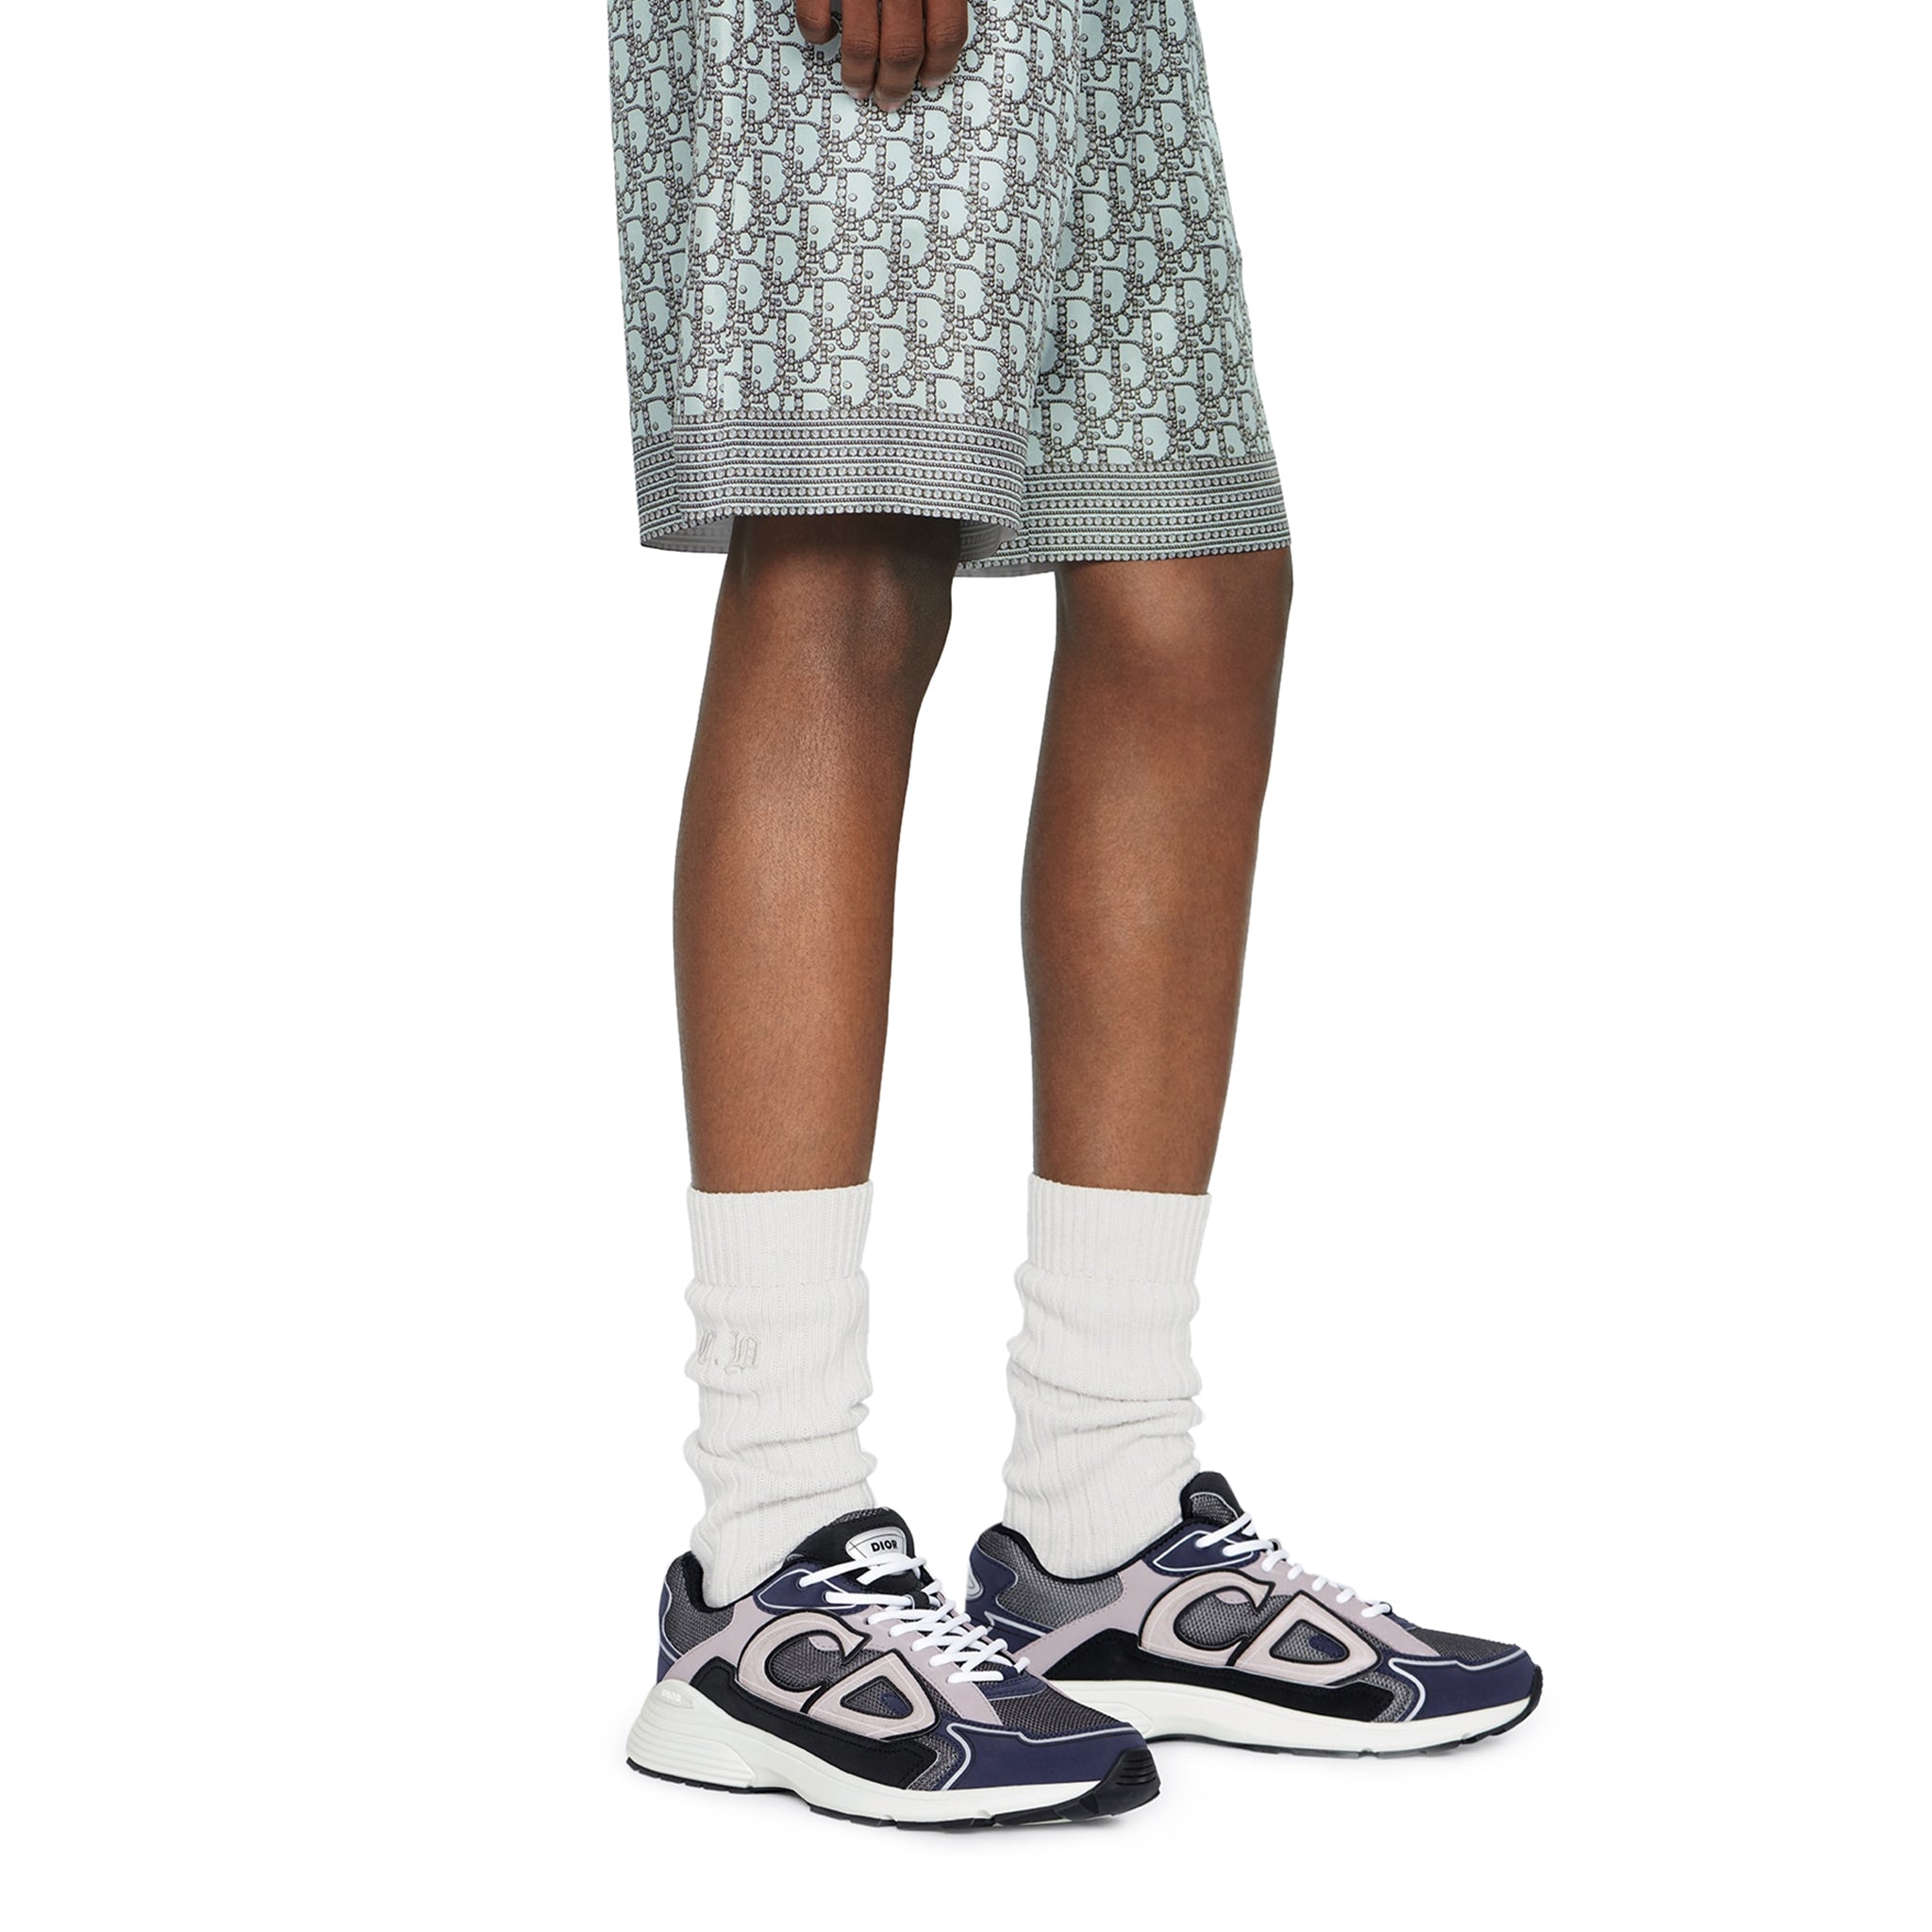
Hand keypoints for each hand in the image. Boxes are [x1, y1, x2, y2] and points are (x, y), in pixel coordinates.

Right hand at [796, 1, 969, 111]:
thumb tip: (938, 33)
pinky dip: (818, 35)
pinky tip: (825, 35)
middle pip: (904, 49)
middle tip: (889, 98)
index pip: (946, 32)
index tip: (931, 80)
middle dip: (896, 84)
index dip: (940, 65)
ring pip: (861, 44)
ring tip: (856, 85)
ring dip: (858, 75)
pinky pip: (815, 16)